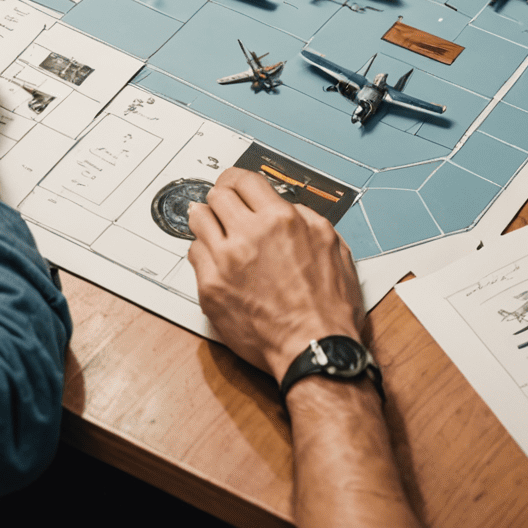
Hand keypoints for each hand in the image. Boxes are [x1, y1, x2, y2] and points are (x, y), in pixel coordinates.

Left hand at [188, 168, 364, 380]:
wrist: (314, 349)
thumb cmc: (329, 306)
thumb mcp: (333, 245)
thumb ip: (306, 216)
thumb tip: (285, 206)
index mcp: (280, 220)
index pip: (243, 179)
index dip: (236, 179)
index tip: (234, 185)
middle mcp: (249, 234)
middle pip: (217, 194)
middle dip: (222, 198)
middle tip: (224, 207)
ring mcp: (226, 261)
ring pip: (198, 219)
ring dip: (207, 220)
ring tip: (215, 229)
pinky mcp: (211, 288)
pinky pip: (194, 254)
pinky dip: (204, 252)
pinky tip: (216, 260)